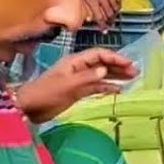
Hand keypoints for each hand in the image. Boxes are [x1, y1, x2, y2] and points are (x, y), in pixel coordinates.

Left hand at [13, 49, 136, 122]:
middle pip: (102, 63)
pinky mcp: (77, 91)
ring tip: (131, 79)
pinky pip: (96, 86)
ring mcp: (78, 80)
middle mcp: (78, 68)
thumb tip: (104, 70)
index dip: (114, 57)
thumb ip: (86, 78)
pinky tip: (118, 90)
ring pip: (101, 75)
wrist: (28, 108)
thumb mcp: (66, 85)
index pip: (98, 55)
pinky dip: (107, 87)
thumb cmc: (45, 93)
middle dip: (118, 66)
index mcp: (74, 62)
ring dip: (115, 76)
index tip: (128, 64)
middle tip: (135, 71)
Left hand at [82, 0, 119, 31]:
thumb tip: (88, 18)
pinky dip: (118, 6)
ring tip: (113, 19)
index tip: (104, 30)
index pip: (99, 17)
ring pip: (115, 8)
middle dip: (110, 22)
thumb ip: (85, 7)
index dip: (102, 26)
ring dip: (114, 15)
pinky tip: (116, 9)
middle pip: (109, 14)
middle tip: (109, 26)